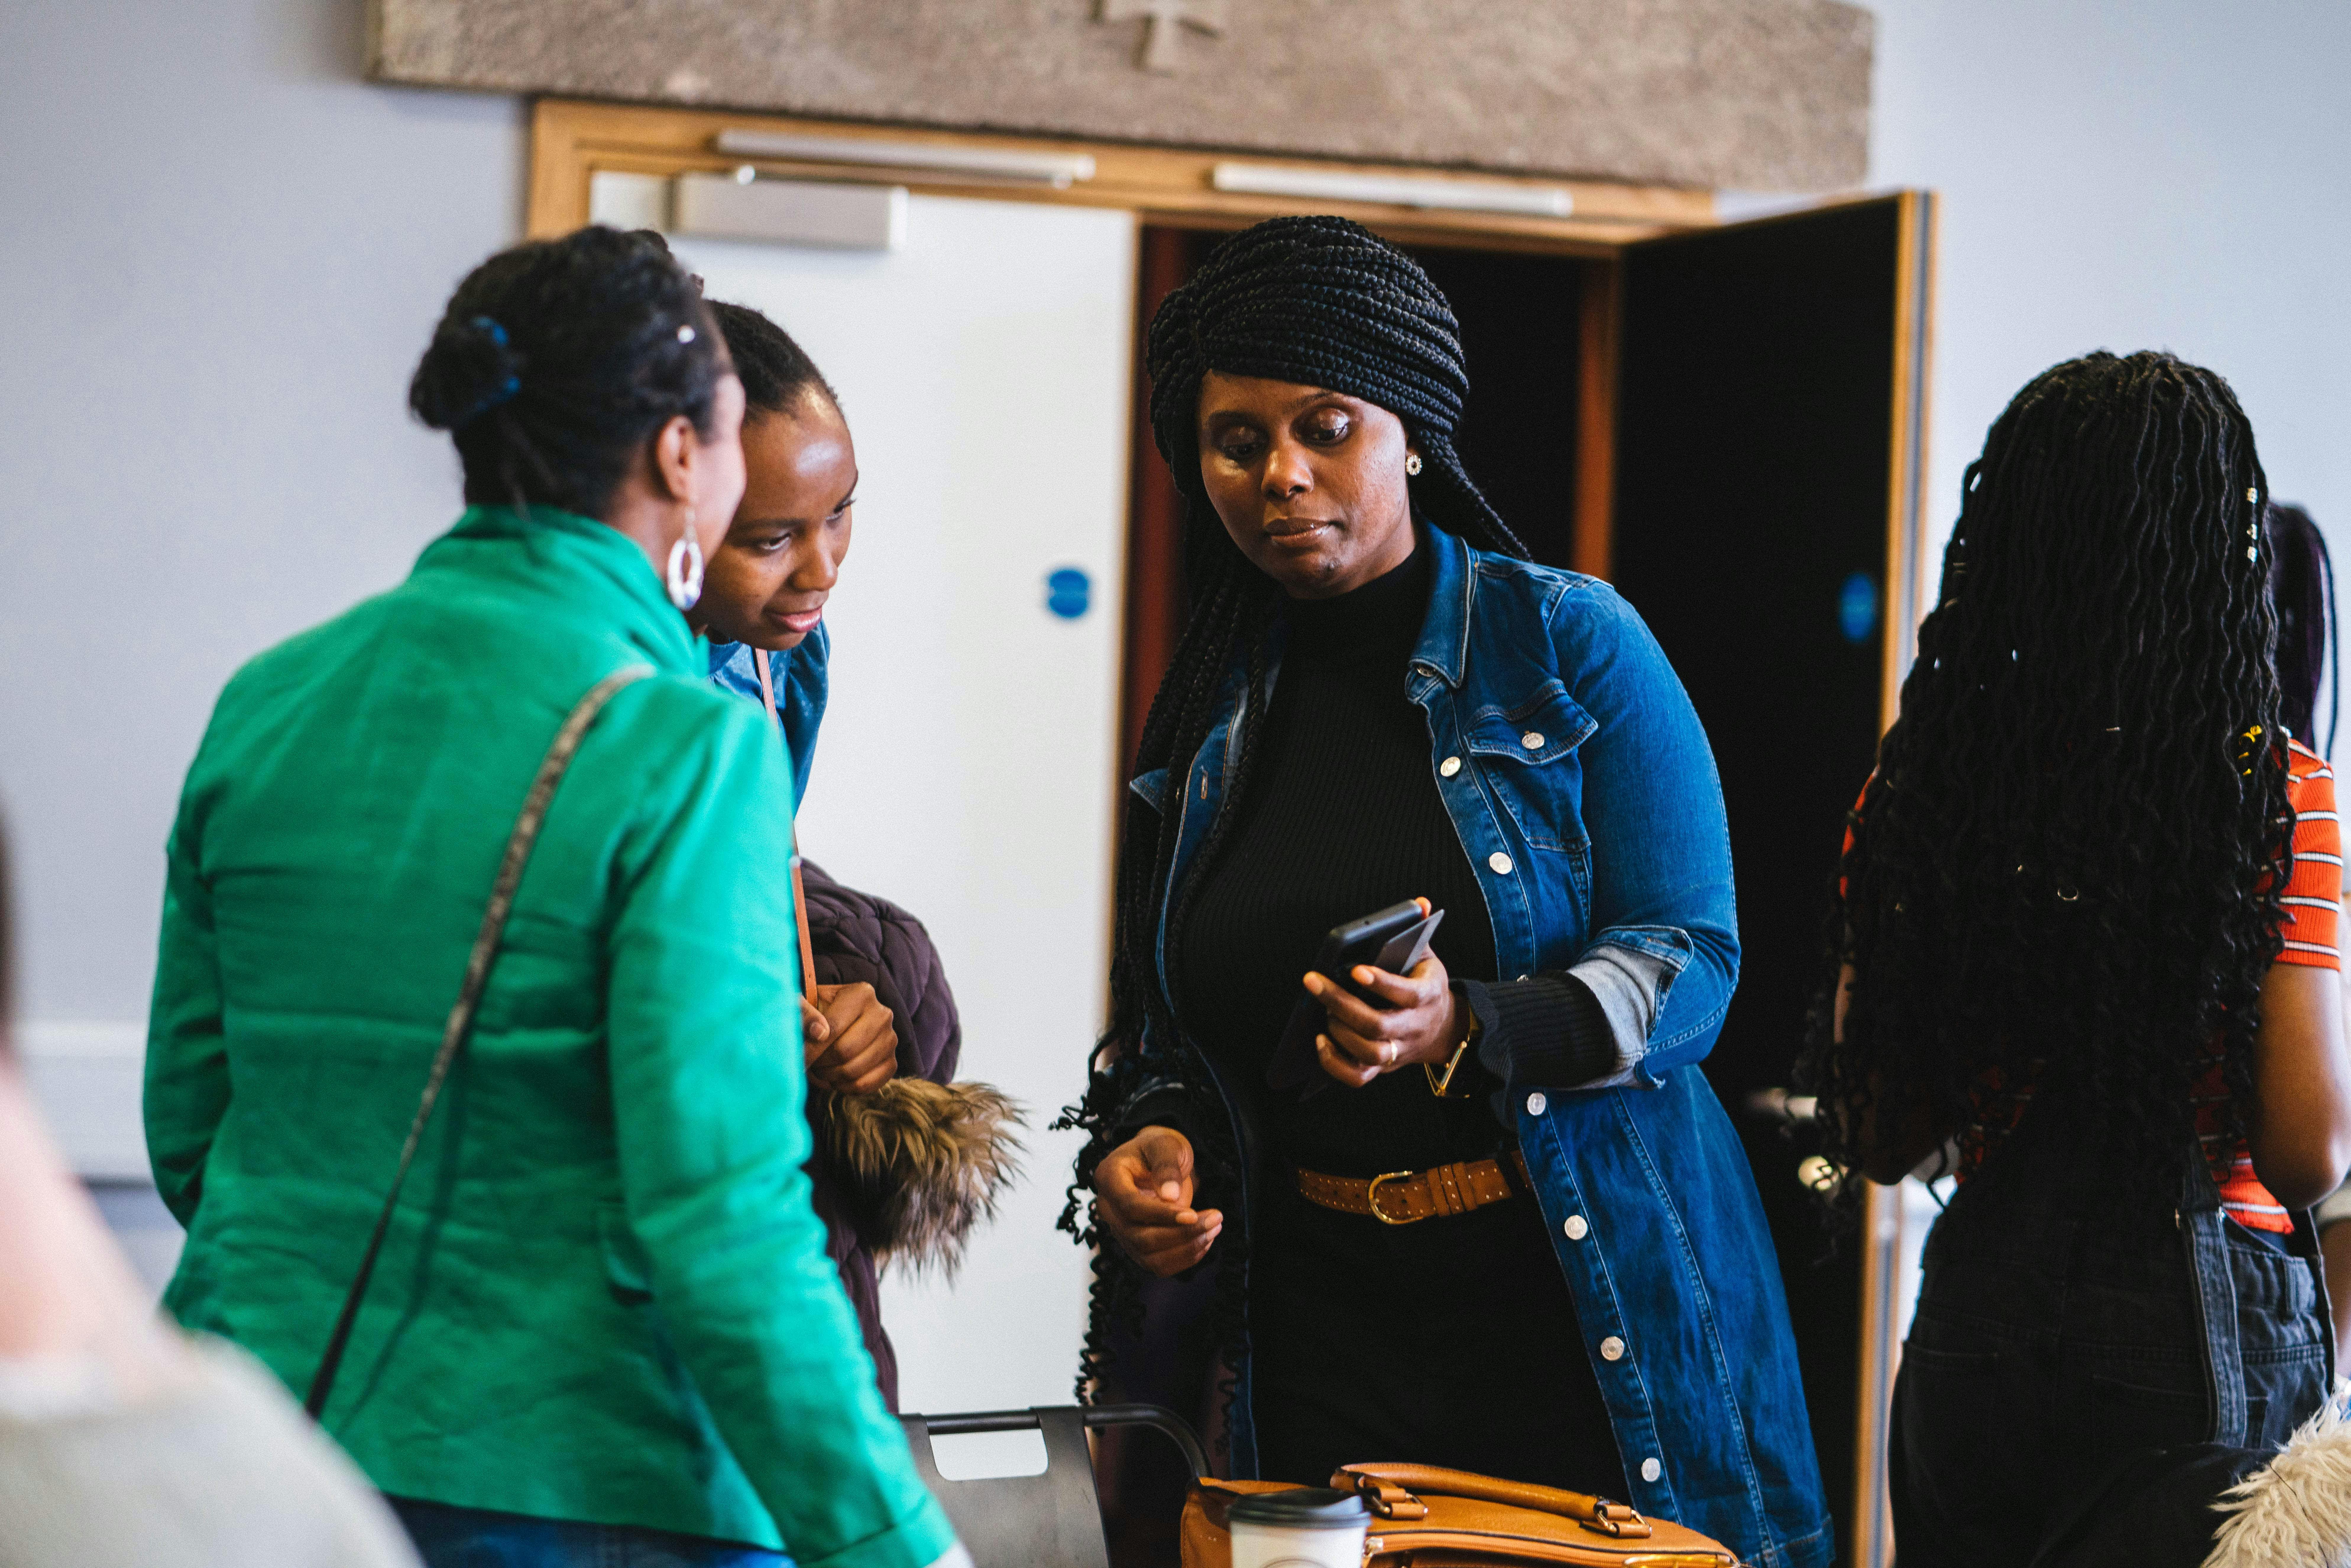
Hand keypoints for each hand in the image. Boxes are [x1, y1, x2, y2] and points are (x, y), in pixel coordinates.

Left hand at [800, 982, 896, 1094]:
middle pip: (845, 1051)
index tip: (795, 1058)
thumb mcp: (804, 1006)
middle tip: (809, 1062)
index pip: (833, 1027)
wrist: (834, 1024)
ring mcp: (890, 1040)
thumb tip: (819, 1033)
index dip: (811, 1048)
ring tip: (820, 1068)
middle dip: (820, 1062)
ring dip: (829, 1076)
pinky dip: (844, 1087)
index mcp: (862, 994)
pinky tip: (835, 1077)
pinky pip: (865, 1085)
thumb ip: (805, 1014)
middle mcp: (882, 1014)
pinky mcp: (892, 1063)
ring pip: (853, 1071)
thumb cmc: (815, 1014)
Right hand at [1092, 1126, 1221, 1276]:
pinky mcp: (1135, 1246)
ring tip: (1214, 1227)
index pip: (1130, 1207)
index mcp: (1108, 1178)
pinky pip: (1156, 1264)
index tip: (1192, 1214)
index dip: (1160, 1214)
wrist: (1156, 1161)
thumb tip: (1170, 1196)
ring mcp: (1119, 1230)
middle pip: (1139, 1237)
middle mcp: (1107, 1209)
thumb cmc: (1159, 1149)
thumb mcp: (1166, 1145)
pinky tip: (1204, 1240)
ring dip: (1186, 1248)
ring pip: (1148, 1256)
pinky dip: (1183, 1258)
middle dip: (1181, 1233)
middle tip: (1215, 1218)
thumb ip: (1166, 1165)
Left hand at [1305, 900, 1466, 1088]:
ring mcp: (1399, 1050)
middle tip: (1313, 983)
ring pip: (1370, 1053)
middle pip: (1378, 1025)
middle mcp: (1413, 1026)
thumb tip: (1421, 902)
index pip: (1406, 993)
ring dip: (1339, 1034)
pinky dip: (1335, 1064)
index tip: (1356, 969)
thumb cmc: (1423, 983)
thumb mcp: (1427, 954)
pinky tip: (1320, 1042)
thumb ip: (1419, 930)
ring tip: (1321, 1012)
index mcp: (1428, 995)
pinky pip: (1359, 1078)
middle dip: (1342, 1004)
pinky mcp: (1384, 1067)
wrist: (1441, 1027)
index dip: (1382, 984)